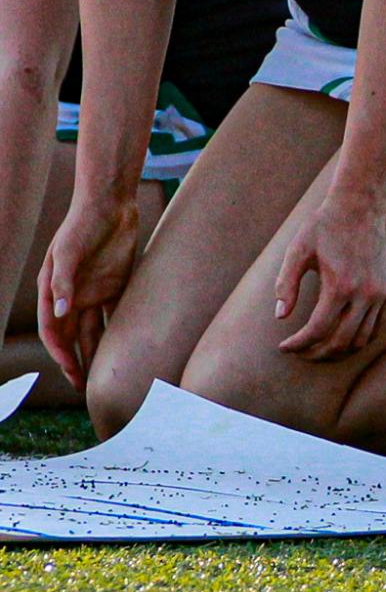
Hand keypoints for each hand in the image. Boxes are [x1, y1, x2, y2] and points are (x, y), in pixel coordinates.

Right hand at [38, 195, 142, 389]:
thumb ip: (63, 282)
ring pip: (93, 330)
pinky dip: (119, 332)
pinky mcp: (116, 284)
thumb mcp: (68, 252)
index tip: (69, 368)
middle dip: (74, 361)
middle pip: (71, 336)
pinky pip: (116, 314)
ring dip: (96, 352)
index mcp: (53, 291)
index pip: (53, 330)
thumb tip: (60, 312)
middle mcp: (72, 296)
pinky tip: (126, 350)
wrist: (110, 205)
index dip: (58, 351)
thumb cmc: (82, 225)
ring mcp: (94, 291)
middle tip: (82, 387)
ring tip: (102, 376)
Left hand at [273, 189, 385, 359]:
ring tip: (319, 350)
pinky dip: (358, 339)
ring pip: (362, 339)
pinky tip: (340, 336)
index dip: (298, 344)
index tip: (283, 346)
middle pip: (341, 341)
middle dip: (316, 353)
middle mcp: (365, 293)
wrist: (361, 206)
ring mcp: (381, 294)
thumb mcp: (298, 250)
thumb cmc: (324, 226)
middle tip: (299, 353)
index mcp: (341, 285)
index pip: (318, 330)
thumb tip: (280, 316)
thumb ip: (286, 284)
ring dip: (338, 351)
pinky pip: (376, 327)